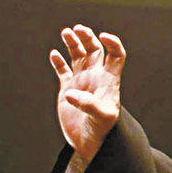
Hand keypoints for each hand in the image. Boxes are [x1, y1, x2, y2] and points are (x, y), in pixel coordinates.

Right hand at [49, 25, 126, 162]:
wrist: (91, 143)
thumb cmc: (103, 130)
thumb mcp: (102, 116)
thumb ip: (88, 104)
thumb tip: (71, 93)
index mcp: (109, 79)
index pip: (116, 55)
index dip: (113, 43)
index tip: (103, 36)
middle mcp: (96, 77)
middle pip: (95, 50)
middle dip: (88, 37)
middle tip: (77, 29)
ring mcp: (82, 82)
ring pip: (78, 56)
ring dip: (73, 43)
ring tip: (66, 32)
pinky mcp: (67, 89)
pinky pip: (63, 70)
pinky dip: (58, 61)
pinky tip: (54, 54)